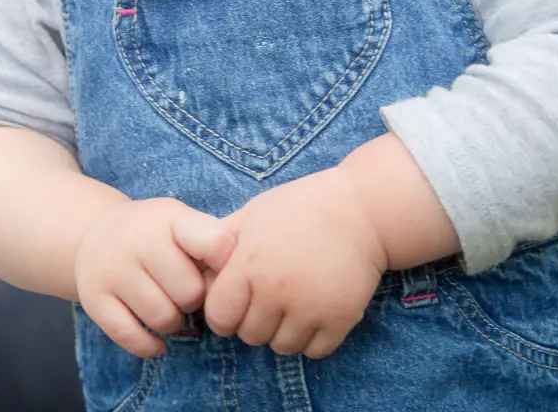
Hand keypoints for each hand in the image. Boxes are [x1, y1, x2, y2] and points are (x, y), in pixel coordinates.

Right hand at [74, 197, 233, 357]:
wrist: (92, 233)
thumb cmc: (153, 233)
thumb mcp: (181, 222)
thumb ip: (212, 244)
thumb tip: (241, 283)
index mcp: (168, 217)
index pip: (217, 245)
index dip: (226, 268)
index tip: (217, 272)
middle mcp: (136, 240)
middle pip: (191, 294)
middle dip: (193, 299)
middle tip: (183, 291)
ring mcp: (112, 270)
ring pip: (164, 320)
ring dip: (173, 322)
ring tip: (167, 305)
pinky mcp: (94, 300)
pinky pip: (133, 338)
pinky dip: (151, 345)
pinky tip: (156, 339)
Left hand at [202, 167, 385, 358]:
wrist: (361, 210)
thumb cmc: (300, 207)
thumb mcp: (252, 214)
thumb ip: (221, 244)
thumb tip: (196, 269)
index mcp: (249, 264)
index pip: (218, 317)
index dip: (222, 313)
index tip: (233, 303)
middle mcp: (277, 291)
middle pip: (248, 335)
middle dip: (252, 321)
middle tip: (265, 300)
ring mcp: (310, 308)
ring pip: (281, 347)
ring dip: (281, 332)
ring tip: (290, 306)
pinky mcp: (340, 319)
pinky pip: (314, 351)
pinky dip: (311, 339)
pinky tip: (312, 314)